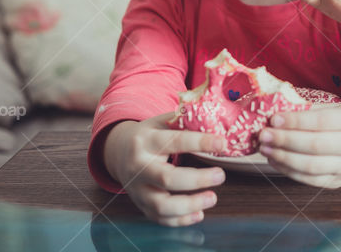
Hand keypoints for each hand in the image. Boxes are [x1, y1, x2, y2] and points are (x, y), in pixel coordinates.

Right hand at [103, 112, 227, 226]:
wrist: (118, 152)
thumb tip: (216, 120)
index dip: (200, 142)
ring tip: (212, 198)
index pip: (174, 141)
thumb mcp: (161, 122)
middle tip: (221, 175)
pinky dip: (180, 220)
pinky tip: (199, 213)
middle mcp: (138, 167)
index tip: (222, 143)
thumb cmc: (149, 135)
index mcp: (146, 141)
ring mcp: (137, 189)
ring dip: (190, 205)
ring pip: (161, 206)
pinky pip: (160, 218)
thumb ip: (184, 121)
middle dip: (197, 179)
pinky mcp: (140, 205)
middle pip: (167, 178)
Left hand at [257, 104, 340, 187]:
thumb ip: (310, 109)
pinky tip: (275, 160)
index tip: (274, 118)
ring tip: (265, 148)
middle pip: (314, 145)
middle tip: (263, 134)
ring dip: (283, 158)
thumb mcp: (336, 109)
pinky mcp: (336, 183)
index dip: (296, 121)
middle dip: (285, 140)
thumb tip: (277, 108)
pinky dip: (288, 171)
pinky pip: (309, 180)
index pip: (321, 121)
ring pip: (310, 166)